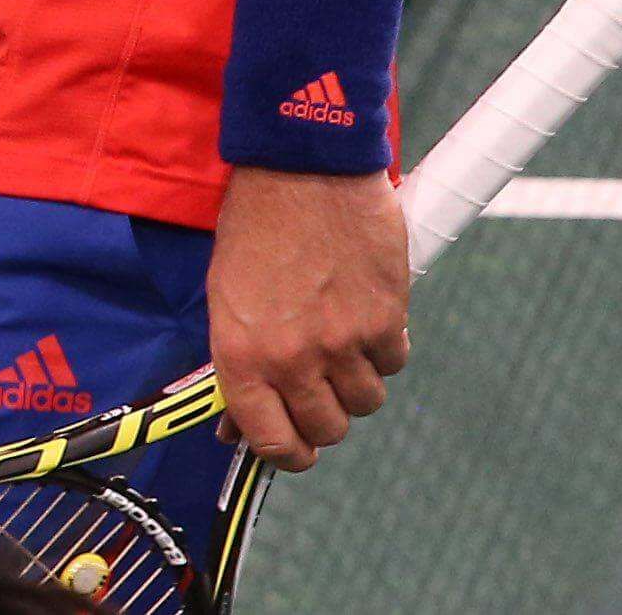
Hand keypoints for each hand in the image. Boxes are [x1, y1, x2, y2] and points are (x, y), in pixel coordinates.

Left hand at [206, 165, 411, 467]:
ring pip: (365, 400)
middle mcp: (293, 357)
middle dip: (324, 413)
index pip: (272, 442)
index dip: (287, 453)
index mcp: (242, 354)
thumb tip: (235, 425)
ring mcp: (343, 342)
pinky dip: (384, 347)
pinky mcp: (387, 320)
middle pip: (328, 429)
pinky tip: (363, 310)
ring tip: (339, 334)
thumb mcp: (226, 297)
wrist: (303, 167)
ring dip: (355, 379)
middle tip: (318, 382)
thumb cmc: (256, 225)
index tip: (294, 446)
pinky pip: (394, 362)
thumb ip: (237, 364)